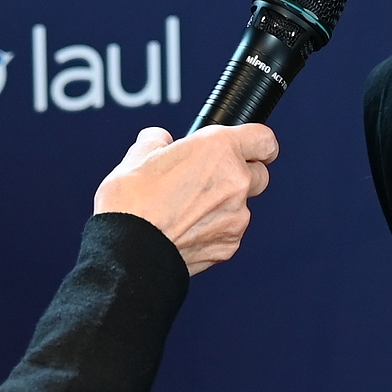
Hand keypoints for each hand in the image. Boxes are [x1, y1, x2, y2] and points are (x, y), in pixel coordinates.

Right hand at [93, 124, 279, 274]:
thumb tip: (160, 140)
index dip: (258, 144)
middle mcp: (236, 180)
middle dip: (241, 174)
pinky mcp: (230, 244)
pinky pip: (230, 231)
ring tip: (187, 210)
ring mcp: (237, 215)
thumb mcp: (138, 157)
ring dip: (225, 205)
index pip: (264, 140)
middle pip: (259, 174)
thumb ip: (158, 141)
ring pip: (242, 205)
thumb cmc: (131, 204)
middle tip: (210, 180)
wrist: (127, 251)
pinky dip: (215, 230)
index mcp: (219, 149)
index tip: (253, 149)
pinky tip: (187, 230)